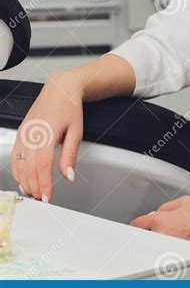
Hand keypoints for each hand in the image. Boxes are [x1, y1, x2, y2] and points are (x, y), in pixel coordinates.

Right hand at [10, 71, 83, 202]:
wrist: (60, 88)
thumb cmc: (70, 106)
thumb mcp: (77, 131)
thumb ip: (70, 154)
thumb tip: (68, 175)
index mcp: (47, 132)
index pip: (42, 165)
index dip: (44, 184)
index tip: (48, 198)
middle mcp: (32, 133)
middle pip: (28, 168)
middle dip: (34, 187)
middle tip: (42, 199)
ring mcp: (24, 132)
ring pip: (19, 164)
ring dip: (25, 181)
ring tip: (34, 192)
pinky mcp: (20, 132)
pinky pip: (14, 156)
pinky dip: (18, 170)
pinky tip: (24, 179)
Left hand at [129, 195, 189, 252]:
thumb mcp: (183, 202)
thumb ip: (164, 207)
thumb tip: (155, 214)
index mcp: (161, 220)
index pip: (137, 224)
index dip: (137, 225)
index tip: (137, 227)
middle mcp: (162, 237)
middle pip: (143, 239)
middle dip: (147, 235)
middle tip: (157, 232)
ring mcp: (168, 251)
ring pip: (153, 249)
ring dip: (157, 245)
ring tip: (171, 240)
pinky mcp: (176, 261)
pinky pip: (164, 257)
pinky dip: (167, 254)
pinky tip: (176, 248)